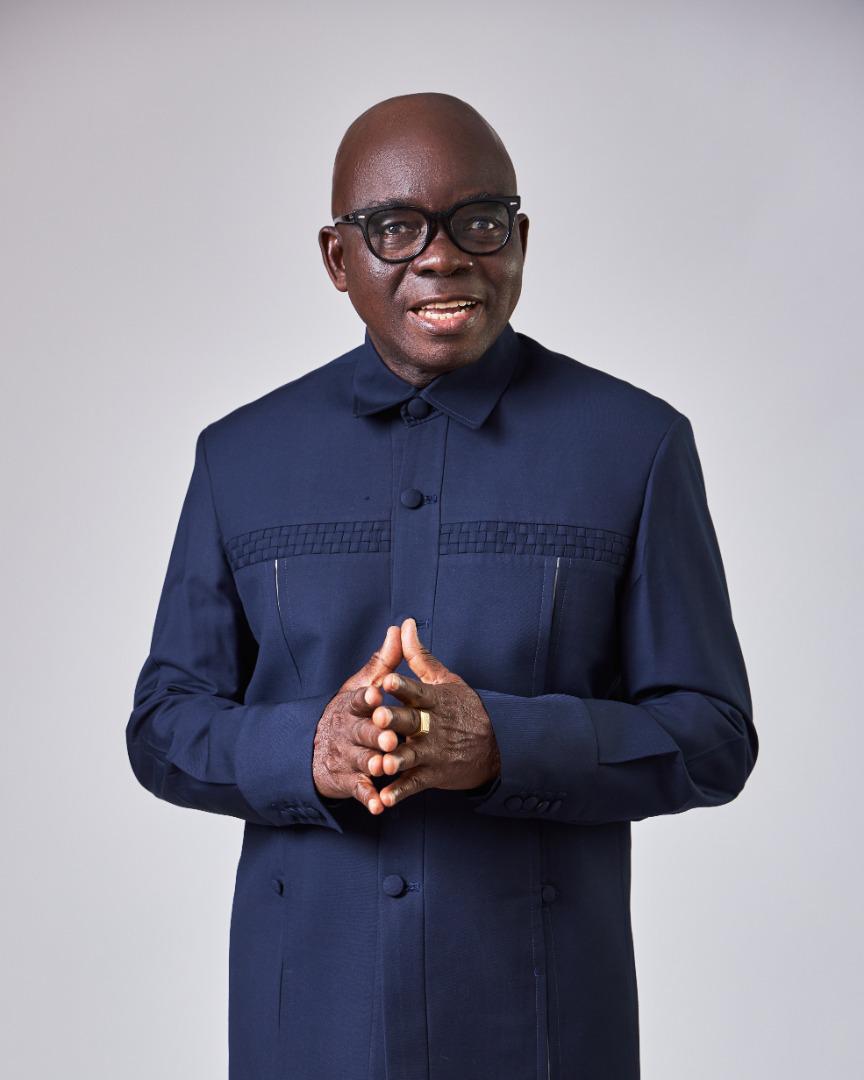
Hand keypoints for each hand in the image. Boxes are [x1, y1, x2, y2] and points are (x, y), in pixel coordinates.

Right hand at [312, 625, 403, 814]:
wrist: (314, 748)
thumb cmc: (350, 713)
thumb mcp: (362, 685)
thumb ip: (383, 661)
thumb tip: (399, 628)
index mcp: (352, 706)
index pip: (358, 699)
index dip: (366, 697)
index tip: (376, 693)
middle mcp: (347, 731)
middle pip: (361, 732)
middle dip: (374, 734)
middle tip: (389, 737)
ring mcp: (346, 756)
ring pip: (360, 760)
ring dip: (372, 764)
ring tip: (384, 767)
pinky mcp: (347, 780)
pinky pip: (358, 789)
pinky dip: (367, 797)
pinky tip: (378, 805)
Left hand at [369, 617, 500, 807]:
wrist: (496, 746)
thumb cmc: (465, 709)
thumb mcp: (446, 679)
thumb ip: (420, 656)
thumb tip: (406, 624)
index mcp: (434, 700)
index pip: (416, 691)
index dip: (401, 687)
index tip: (387, 681)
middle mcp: (432, 726)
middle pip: (410, 722)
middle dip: (394, 722)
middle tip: (377, 719)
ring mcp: (433, 752)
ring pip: (411, 756)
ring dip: (396, 760)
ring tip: (381, 764)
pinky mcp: (433, 775)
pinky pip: (414, 785)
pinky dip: (399, 793)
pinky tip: (383, 799)